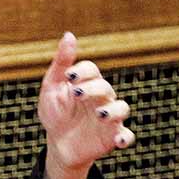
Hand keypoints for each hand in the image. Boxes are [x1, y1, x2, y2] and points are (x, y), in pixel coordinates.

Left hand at [38, 33, 133, 178]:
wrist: (58, 144)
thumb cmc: (55, 112)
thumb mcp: (52, 88)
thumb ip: (61, 63)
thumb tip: (69, 34)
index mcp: (86, 84)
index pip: (91, 70)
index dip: (83, 71)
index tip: (69, 76)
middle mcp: (102, 98)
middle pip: (105, 87)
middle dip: (92, 89)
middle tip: (76, 94)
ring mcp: (109, 118)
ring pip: (122, 108)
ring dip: (113, 110)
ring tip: (99, 114)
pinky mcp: (112, 137)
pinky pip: (126, 136)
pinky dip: (125, 138)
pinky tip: (118, 141)